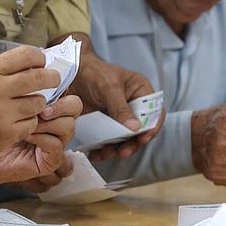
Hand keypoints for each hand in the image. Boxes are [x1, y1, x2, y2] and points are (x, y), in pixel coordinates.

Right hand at [0, 45, 62, 162]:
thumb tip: (28, 66)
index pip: (26, 55)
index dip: (39, 58)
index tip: (40, 63)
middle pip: (39, 78)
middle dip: (51, 78)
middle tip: (52, 80)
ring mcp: (2, 114)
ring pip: (38, 103)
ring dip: (37, 104)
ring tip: (27, 105)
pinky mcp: (6, 135)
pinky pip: (30, 125)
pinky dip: (27, 123)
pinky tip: (17, 122)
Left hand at [0, 94, 81, 189]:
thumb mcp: (3, 99)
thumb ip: (21, 85)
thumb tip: (32, 66)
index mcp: (46, 105)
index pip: (65, 91)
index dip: (58, 87)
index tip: (43, 86)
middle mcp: (53, 122)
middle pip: (75, 106)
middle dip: (61, 105)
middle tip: (42, 109)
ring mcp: (53, 140)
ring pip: (68, 126)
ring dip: (47, 123)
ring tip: (27, 123)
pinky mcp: (50, 159)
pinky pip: (56, 145)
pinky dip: (41, 138)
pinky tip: (26, 135)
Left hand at [66, 39, 158, 161]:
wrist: (70, 74)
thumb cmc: (92, 72)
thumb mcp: (108, 87)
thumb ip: (121, 108)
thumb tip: (136, 127)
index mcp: (141, 91)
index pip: (155, 112)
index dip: (152, 127)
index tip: (142, 138)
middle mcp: (134, 105)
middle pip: (141, 130)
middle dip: (132, 143)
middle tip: (122, 152)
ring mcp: (121, 116)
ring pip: (126, 138)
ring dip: (117, 149)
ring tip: (105, 154)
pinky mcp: (107, 124)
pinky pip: (111, 140)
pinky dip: (105, 148)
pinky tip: (96, 153)